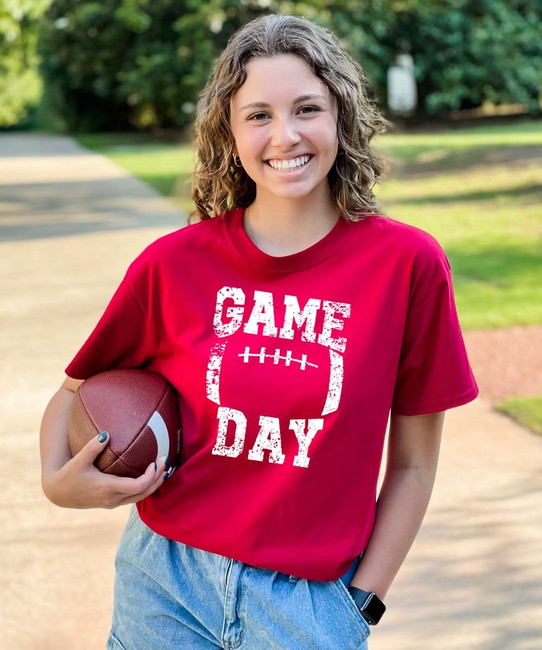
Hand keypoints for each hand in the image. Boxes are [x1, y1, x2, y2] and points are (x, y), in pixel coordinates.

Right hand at [42, 432, 166, 508]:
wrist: (58, 493)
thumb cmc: (68, 474)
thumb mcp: (78, 460)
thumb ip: (92, 447)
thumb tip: (106, 434)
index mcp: (107, 488)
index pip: (138, 486)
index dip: (151, 476)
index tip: (156, 462)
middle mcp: (112, 499)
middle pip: (144, 493)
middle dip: (158, 479)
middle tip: (165, 461)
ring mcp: (112, 503)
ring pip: (140, 497)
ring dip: (154, 484)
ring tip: (163, 469)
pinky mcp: (111, 503)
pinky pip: (133, 497)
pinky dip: (145, 488)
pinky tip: (150, 476)